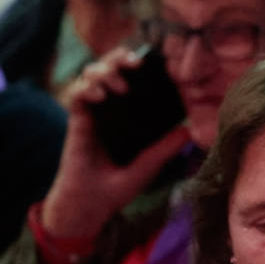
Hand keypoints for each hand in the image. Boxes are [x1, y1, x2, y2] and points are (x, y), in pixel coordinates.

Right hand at [40, 47, 191, 241]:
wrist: (91, 205)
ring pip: (90, 74)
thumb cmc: (118, 187)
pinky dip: (87, 89)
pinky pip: (76, 95)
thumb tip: (189, 131)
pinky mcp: (75, 121)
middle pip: (109, 67)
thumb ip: (165, 148)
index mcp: (126, 113)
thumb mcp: (148, 165)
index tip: (152, 61)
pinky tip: (100, 96)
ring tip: (120, 86)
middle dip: (119, 58)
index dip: (136, 63)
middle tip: (135, 64)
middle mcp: (107, 108)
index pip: (129, 76)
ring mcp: (90, 112)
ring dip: (104, 72)